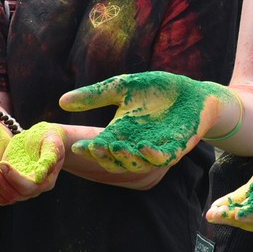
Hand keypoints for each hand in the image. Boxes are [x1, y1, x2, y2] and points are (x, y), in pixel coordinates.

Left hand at [0, 122, 66, 204]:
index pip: (28, 187)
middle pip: (15, 195)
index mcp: (45, 181)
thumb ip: (48, 159)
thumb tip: (40, 175)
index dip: (14, 178)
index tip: (2, 163)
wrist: (45, 140)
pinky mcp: (11, 185)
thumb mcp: (52, 145)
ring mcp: (21, 189)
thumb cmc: (50, 139)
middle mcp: (33, 189)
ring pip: (5, 199)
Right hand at [59, 71, 232, 171]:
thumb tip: (61, 102)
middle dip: (106, 156)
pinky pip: (164, 158)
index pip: (101, 147)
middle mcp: (136, 145)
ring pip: (138, 164)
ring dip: (126, 159)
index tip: (78, 146)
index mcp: (120, 134)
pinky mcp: (176, 147)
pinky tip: (145, 147)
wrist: (191, 92)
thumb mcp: (120, 87)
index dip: (90, 149)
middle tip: (96, 148)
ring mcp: (156, 148)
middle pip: (117, 160)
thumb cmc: (155, 89)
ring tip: (116, 148)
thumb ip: (95, 96)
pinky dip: (153, 156)